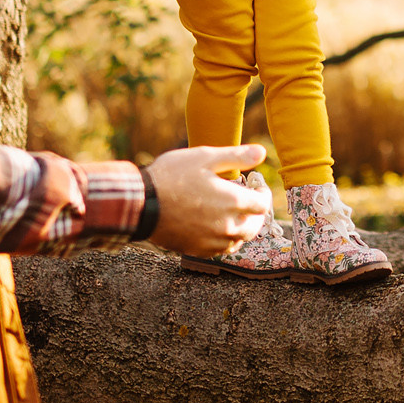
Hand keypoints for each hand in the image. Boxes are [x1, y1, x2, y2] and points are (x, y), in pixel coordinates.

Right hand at [145, 145, 269, 255]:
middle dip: (255, 213)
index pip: (262, 204)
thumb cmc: (172, 176)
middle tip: (249, 202)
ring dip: (241, 227)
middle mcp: (227, 225)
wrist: (141, 203)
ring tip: (234, 214)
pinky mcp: (198, 250)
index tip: (257, 187)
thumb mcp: (205, 157)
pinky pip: (221, 249)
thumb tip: (262, 152)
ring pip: (239, 240)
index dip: (263, 194)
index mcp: (233, 201)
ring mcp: (212, 241)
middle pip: (254, 226)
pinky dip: (225, 239)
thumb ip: (237, 156)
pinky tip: (217, 227)